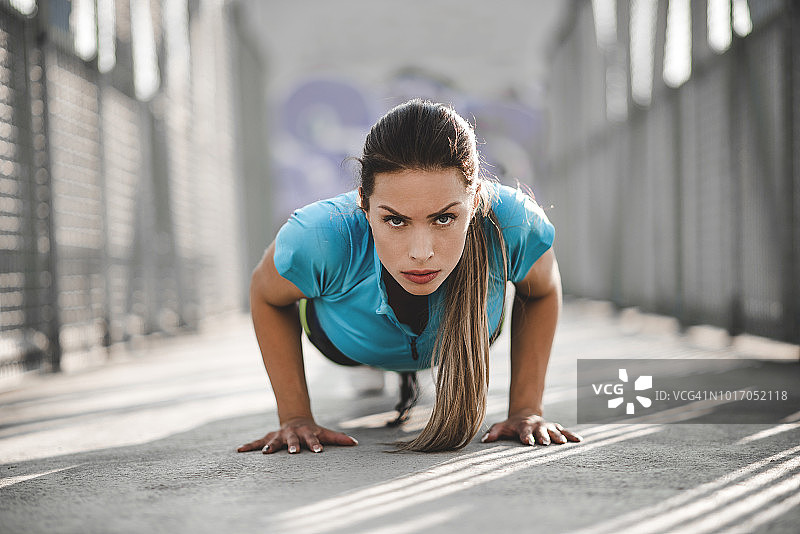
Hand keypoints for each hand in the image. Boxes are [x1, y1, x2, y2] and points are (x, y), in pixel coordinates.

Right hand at [237, 417, 358, 453]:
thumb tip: (356, 443)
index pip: (313, 440)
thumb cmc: (312, 431)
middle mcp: (292, 434)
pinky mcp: (269, 438)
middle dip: (293, 446)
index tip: (319, 451)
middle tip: (294, 453)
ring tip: (266, 453)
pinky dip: (249, 446)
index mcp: (306, 433)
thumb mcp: (325, 432)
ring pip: (274, 441)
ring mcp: (279, 436)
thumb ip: (339, 438)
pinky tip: (239, 450)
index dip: (316, 445)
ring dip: (270, 447)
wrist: (295, 419)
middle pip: (293, 440)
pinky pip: (257, 442)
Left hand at [481, 412, 582, 445]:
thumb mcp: (501, 427)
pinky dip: (571, 435)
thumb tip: (484, 440)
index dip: (526, 437)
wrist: (525, 414)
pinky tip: (579, 441)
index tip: (528, 443)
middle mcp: (537, 426)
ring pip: (553, 431)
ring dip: (558, 436)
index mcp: (524, 426)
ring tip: (563, 443)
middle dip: (543, 437)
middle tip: (545, 443)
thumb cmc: (512, 425)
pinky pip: (565, 431)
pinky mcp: (555, 428)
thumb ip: (494, 432)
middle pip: (540, 431)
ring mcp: (547, 426)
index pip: (524, 432)